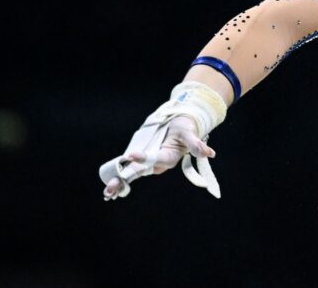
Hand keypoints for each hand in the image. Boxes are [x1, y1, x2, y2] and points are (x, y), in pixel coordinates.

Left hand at [101, 115, 215, 199]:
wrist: (181, 125)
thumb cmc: (186, 127)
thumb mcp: (190, 133)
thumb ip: (196, 145)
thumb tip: (210, 153)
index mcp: (169, 158)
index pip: (155, 159)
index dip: (144, 158)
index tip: (131, 155)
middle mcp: (158, 163)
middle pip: (140, 171)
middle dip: (125, 180)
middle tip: (110, 189)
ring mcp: (149, 162)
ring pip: (133, 173)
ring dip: (119, 182)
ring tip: (107, 192)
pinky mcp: (143, 159)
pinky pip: (130, 168)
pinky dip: (120, 176)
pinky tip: (110, 186)